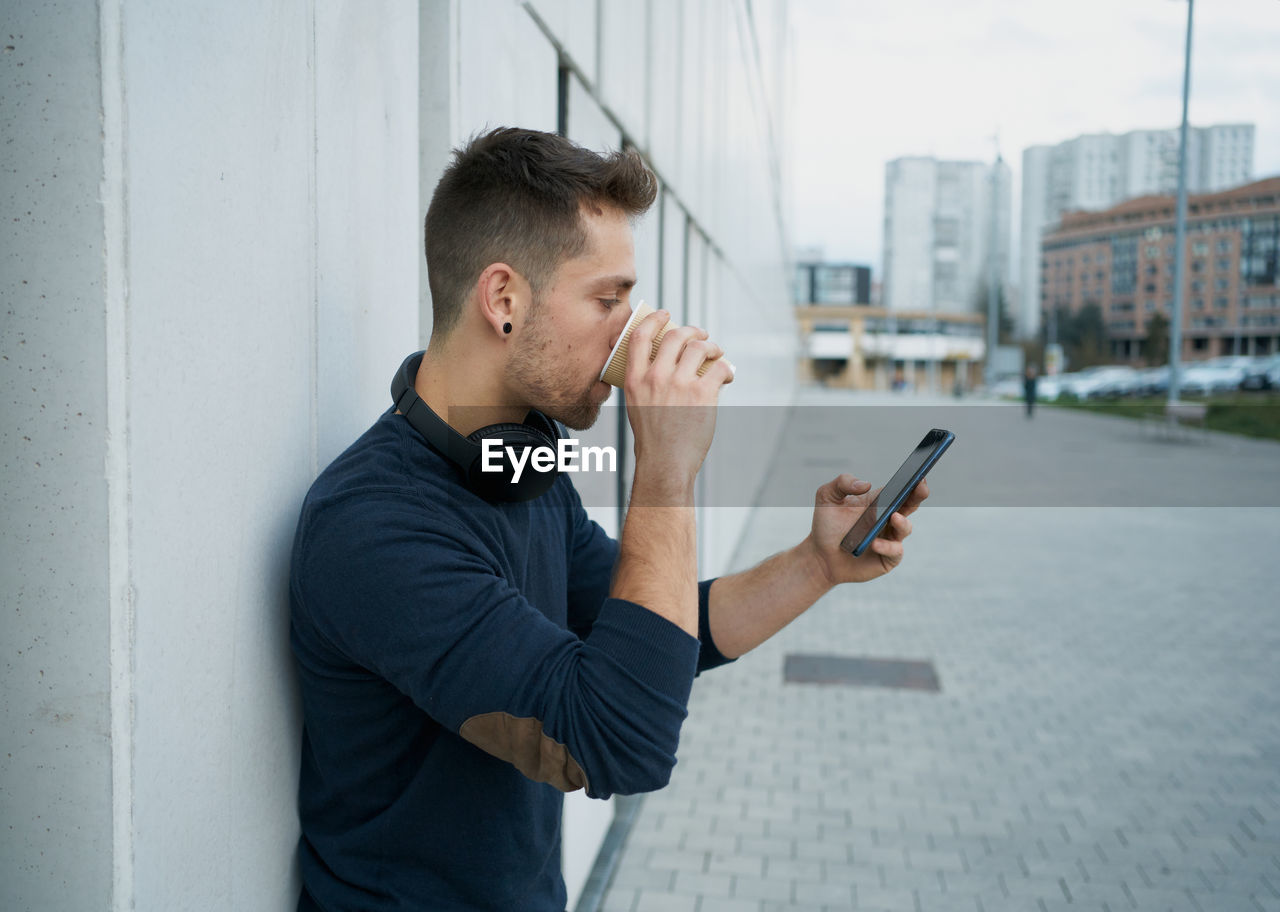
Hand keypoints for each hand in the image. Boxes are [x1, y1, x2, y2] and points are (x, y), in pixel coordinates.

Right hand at [623, 310, 733, 497]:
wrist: (666, 463)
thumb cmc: (653, 438)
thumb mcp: (637, 405)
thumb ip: (646, 382)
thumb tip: (667, 361)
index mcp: (634, 379)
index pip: (640, 337)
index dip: (654, 320)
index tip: (666, 315)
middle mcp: (655, 377)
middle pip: (676, 336)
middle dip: (692, 330)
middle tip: (701, 335)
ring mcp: (679, 384)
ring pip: (700, 347)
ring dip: (712, 347)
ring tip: (717, 354)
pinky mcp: (703, 393)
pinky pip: (720, 368)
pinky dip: (727, 370)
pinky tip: (728, 376)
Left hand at [804, 473, 928, 585]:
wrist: (820, 556)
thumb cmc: (826, 525)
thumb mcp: (827, 497)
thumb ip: (842, 483)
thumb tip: (866, 484)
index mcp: (879, 502)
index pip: (900, 489)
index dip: (912, 480)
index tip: (918, 472)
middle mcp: (888, 519)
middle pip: (910, 505)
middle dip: (918, 495)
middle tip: (920, 487)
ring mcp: (889, 538)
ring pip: (905, 528)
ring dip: (902, 523)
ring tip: (893, 517)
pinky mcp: (887, 558)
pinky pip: (894, 551)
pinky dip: (887, 547)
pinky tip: (874, 543)